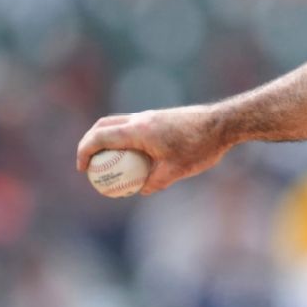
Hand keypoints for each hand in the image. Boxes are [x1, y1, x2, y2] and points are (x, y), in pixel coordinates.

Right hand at [76, 105, 230, 194]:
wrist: (224, 123)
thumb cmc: (201, 146)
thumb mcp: (176, 171)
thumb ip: (154, 182)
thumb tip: (141, 190)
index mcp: (139, 130)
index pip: (100, 136)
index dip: (84, 151)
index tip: (82, 169)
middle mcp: (142, 118)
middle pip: (104, 125)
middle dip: (90, 143)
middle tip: (88, 163)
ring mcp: (151, 115)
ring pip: (119, 123)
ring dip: (107, 139)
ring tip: (108, 162)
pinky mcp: (160, 117)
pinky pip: (134, 126)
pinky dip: (125, 138)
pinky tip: (134, 157)